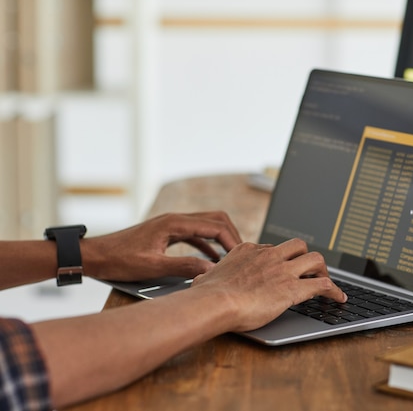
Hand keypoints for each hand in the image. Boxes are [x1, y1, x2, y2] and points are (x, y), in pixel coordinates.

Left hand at [82, 212, 241, 280]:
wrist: (95, 256)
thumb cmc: (118, 260)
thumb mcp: (152, 267)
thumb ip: (184, 267)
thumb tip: (211, 269)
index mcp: (174, 223)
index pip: (214, 226)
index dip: (232, 241)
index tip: (241, 257)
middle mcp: (175, 219)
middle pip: (215, 219)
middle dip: (232, 235)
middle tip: (242, 254)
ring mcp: (171, 225)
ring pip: (206, 225)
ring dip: (221, 239)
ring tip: (232, 257)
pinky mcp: (167, 233)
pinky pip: (195, 234)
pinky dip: (207, 244)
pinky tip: (212, 259)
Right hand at [191, 238, 347, 331]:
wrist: (214, 302)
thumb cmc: (205, 295)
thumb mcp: (205, 277)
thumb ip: (207, 276)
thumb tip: (200, 280)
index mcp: (248, 251)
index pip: (270, 248)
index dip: (279, 259)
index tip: (281, 267)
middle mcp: (268, 256)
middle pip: (298, 246)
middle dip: (305, 257)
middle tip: (308, 271)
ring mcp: (282, 270)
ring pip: (315, 259)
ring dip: (323, 270)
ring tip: (326, 281)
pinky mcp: (293, 288)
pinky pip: (323, 285)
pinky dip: (334, 291)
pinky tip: (339, 298)